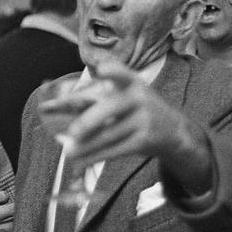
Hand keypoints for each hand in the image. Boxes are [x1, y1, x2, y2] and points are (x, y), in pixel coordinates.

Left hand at [48, 60, 194, 164]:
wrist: (173, 130)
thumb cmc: (135, 108)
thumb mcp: (124, 93)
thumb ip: (95, 94)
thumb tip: (58, 101)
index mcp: (130, 81)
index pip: (121, 73)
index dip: (112, 70)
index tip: (101, 69)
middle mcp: (138, 97)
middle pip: (110, 108)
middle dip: (89, 121)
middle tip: (72, 132)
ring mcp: (143, 119)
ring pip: (108, 135)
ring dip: (86, 146)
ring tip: (68, 153)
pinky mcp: (144, 140)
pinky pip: (115, 150)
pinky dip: (96, 157)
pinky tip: (81, 162)